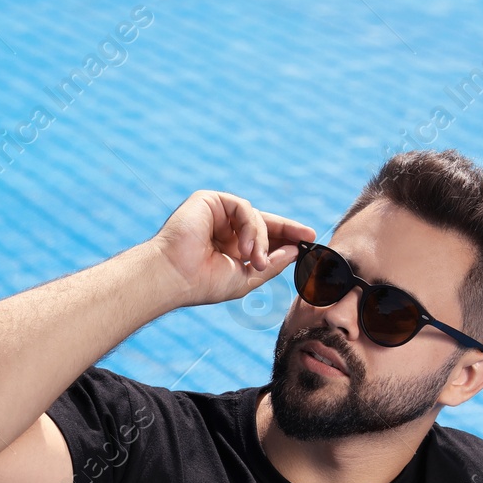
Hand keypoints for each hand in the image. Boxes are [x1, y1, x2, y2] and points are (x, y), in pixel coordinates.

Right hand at [148, 190, 315, 307]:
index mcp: (229, 246)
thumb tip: (296, 250)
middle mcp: (223, 228)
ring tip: (256, 261)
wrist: (173, 277)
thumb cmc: (202, 283)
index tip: (309, 240)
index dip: (286, 237)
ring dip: (262, 240)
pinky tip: (245, 248)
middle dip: (286, 229)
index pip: (263, 236)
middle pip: (263, 221)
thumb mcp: (246, 277)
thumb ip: (272, 264)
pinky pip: (243, 207)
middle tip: (306, 236)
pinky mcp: (209, 200)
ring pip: (255, 217)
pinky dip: (250, 228)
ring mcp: (215, 213)